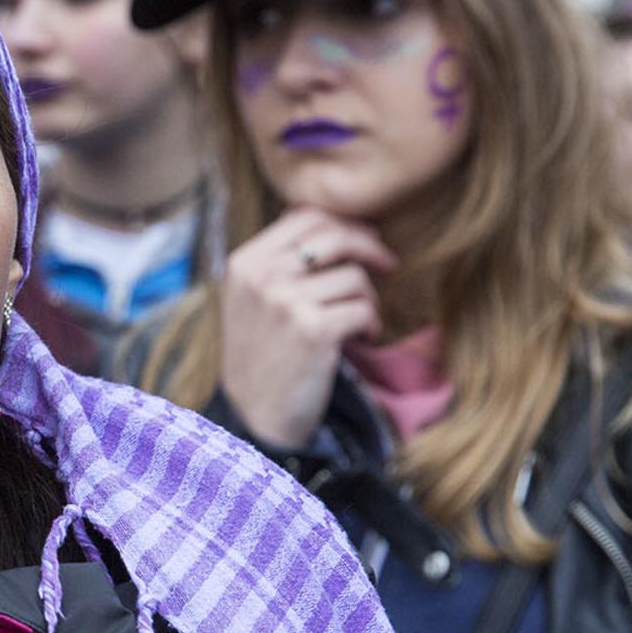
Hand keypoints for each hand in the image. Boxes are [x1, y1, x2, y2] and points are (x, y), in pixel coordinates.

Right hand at [218, 207, 395, 446]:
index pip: (304, 217)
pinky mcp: (313, 330)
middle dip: (371, 247)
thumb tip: (336, 223)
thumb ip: (280, 261)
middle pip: (334, 236)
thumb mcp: (251, 299)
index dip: (343, 223)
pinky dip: (371, 324)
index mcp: (244, 263)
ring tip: (356, 321)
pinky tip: (361, 338)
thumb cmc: (262, 355)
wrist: (255, 415)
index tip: (364, 238)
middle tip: (387, 263)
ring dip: (367, 298)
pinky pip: (364, 308)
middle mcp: (261, 277)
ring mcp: (285, 303)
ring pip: (355, 276)